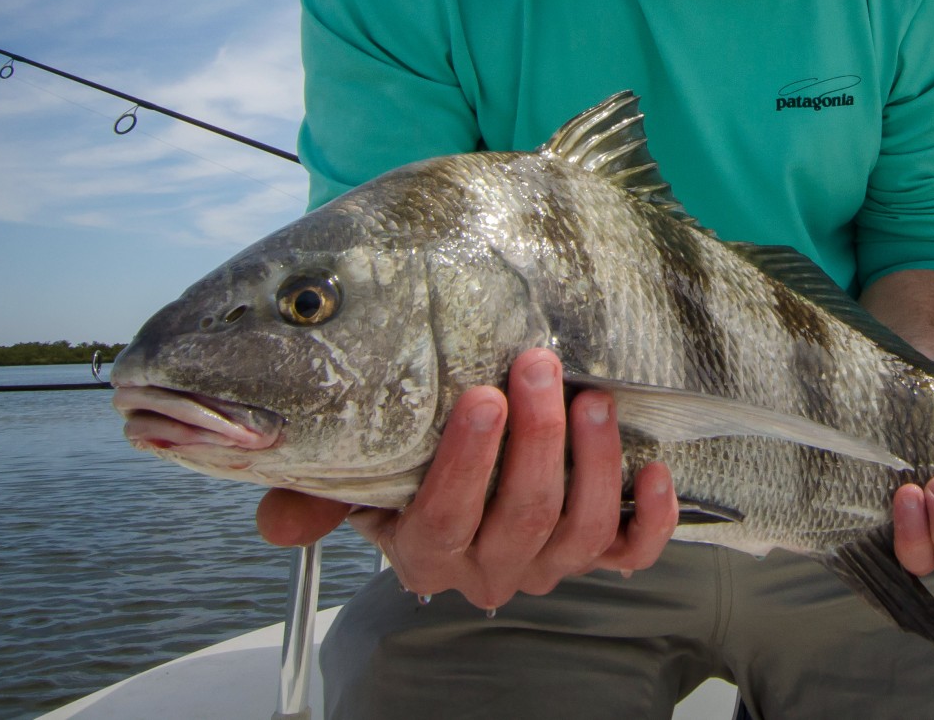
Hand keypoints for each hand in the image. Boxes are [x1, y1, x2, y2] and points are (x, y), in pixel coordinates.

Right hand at [254, 347, 678, 608]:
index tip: (481, 395)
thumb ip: (317, 493)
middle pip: (521, 515)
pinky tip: (657, 470)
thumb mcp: (358, 476)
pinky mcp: (598, 557)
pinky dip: (653, 517)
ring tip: (594, 397)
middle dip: (536, 437)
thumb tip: (276, 517)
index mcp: (424, 549)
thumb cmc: (409, 461)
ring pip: (578, 532)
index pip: (444, 516)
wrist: (459, 486)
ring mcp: (547, 565)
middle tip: (539, 366)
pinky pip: (633, 554)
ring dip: (592, 462)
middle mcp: (488, 567)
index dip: (467, 461)